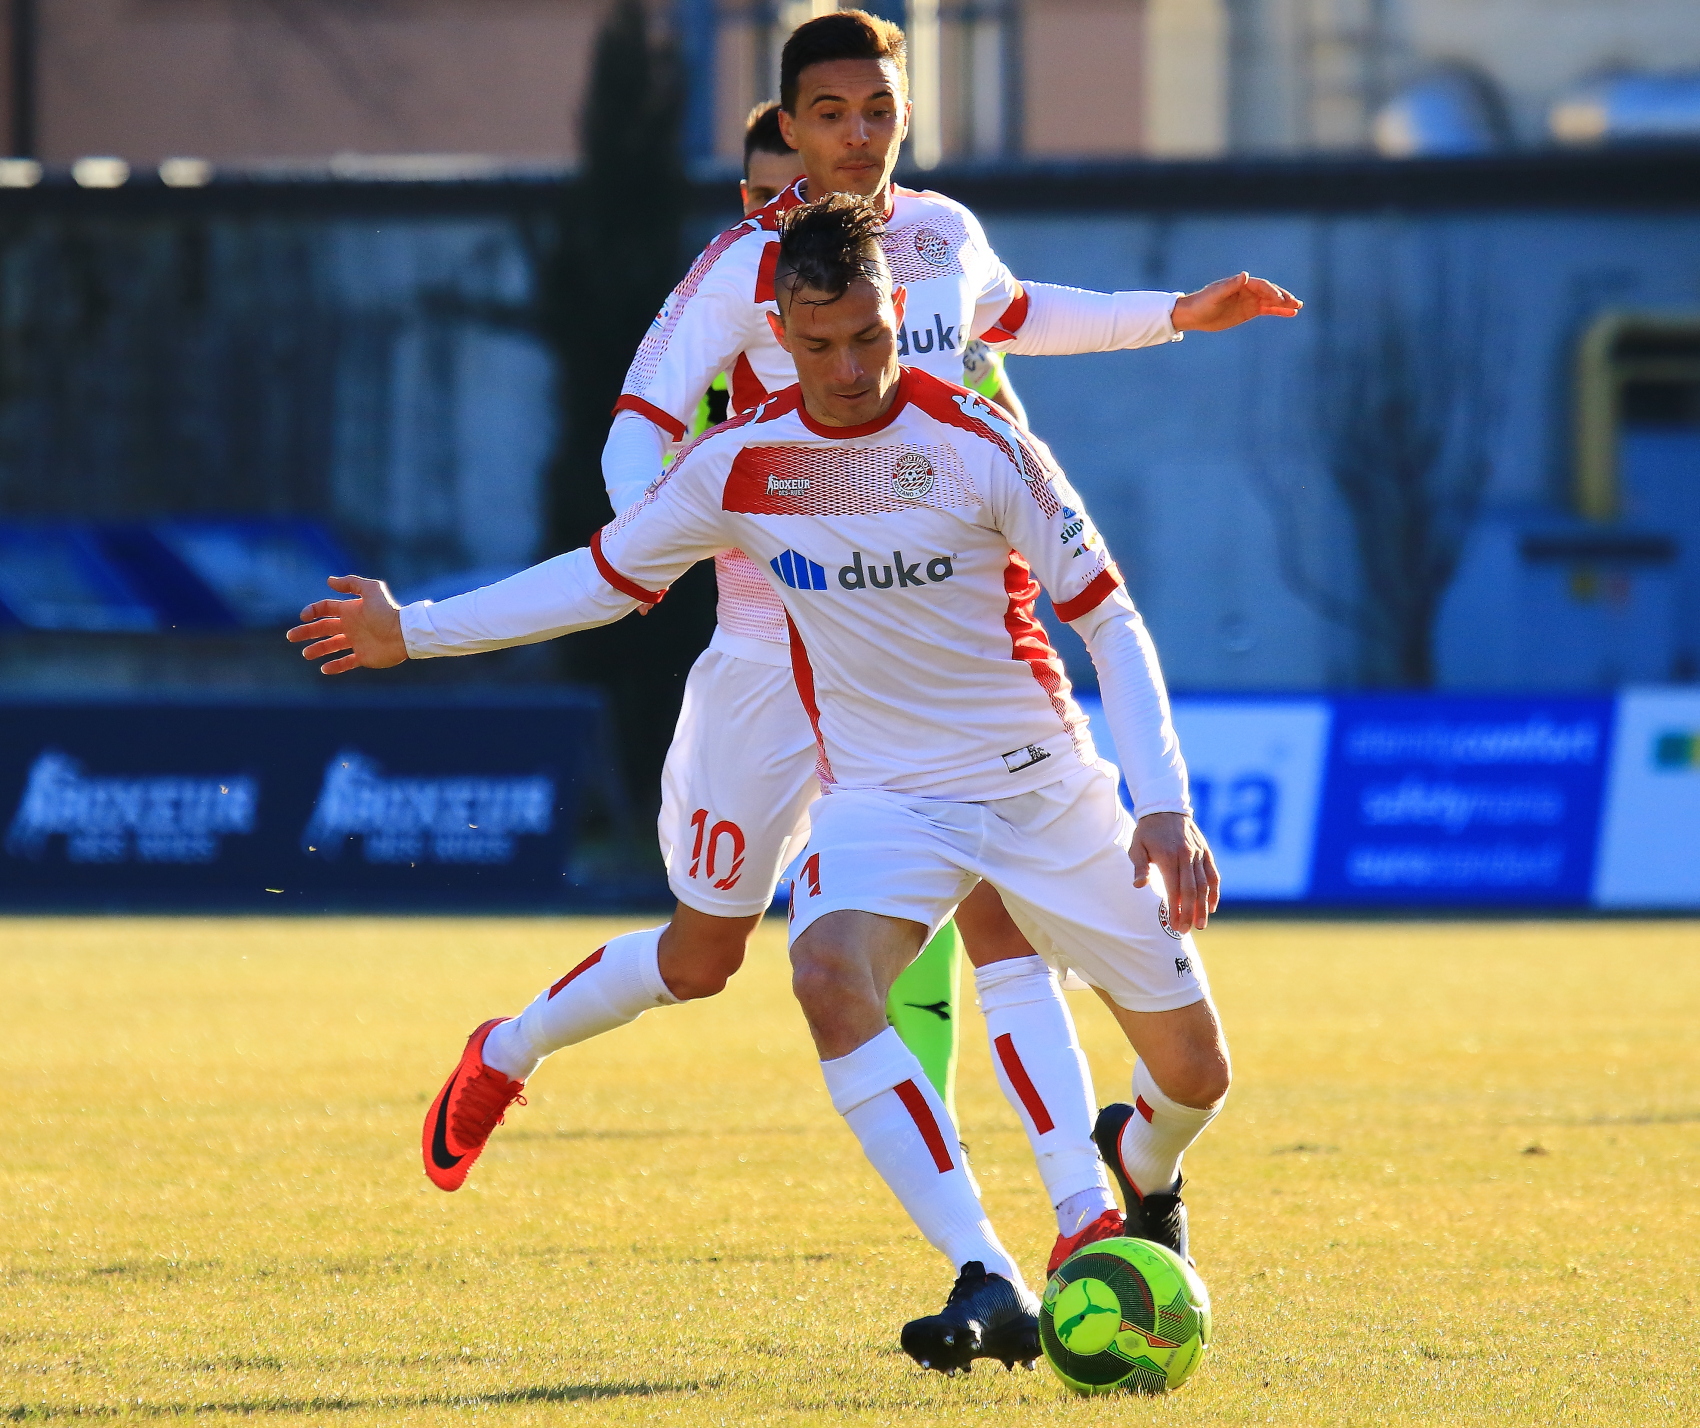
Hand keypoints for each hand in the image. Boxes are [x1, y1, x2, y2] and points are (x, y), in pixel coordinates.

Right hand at [286, 575, 407, 674]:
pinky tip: (324, 668)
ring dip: (318, 650)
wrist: (404, 633)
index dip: (312, 611)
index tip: (303, 617)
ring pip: (331, 646)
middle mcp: (351, 626)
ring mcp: (357, 642)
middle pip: (323, 628)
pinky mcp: (364, 657)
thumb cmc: (388, 611)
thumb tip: (329, 581)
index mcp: (350, 610)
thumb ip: (351, 584)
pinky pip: (346, 662)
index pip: (325, 609)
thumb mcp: (371, 590)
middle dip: (306, 632)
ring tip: (306, 654)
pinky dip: (335, 666)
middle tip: (291, 637)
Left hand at [1130, 812, 1219, 931]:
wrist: (1165, 808)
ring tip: (1201, 924)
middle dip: (1189, 913)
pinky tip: (1212, 906)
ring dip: (1203, 907)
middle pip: (1191, 891)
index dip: (1175, 909)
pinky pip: (1213, 875)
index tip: (1175, 925)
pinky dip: (1214, 891)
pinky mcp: (1206, 852)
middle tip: (1186, 930)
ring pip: (1205, 885)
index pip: (1174, 890)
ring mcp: (1198, 854)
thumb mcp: (1136, 847)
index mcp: (1168, 857)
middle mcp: (1186, 856)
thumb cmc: (1147, 832)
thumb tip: (1139, 886)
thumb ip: (1139, 867)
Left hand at [1171, 272, 1301, 332]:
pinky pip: (1267, 310)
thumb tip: (1246, 275)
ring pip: (1271, 301)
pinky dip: (1279, 311)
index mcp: (1241, 283)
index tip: (1280, 300)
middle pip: (1269, 292)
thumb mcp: (1215, 295)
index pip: (1261, 285)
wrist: (1194, 315)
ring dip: (1285, 304)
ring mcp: (1249, 300)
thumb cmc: (1203, 303)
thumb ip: (1231, 285)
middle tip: (1296, 303)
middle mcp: (1248, 290)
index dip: (1271, 292)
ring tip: (1298, 307)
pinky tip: (1290, 313)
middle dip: (1283, 297)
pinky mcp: (1249, 311)